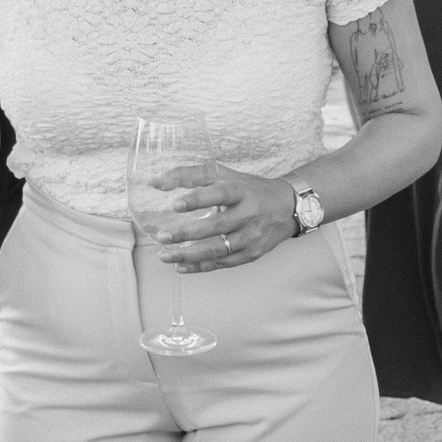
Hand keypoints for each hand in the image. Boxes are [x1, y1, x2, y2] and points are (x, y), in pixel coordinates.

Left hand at [152, 164, 298, 272]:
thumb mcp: (224, 175)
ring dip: (189, 255)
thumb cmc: (249, 189)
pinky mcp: (251, 254)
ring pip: (218, 250)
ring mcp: (251, 237)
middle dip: (187, 233)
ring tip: (164, 255)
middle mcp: (248, 215)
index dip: (198, 200)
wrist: (287, 208)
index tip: (175, 205)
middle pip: (216, 226)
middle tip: (162, 236)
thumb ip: (190, 175)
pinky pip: (223, 263)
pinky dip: (201, 266)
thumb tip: (155, 182)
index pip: (219, 194)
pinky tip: (181, 266)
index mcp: (241, 192)